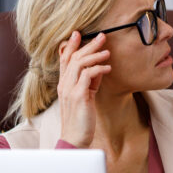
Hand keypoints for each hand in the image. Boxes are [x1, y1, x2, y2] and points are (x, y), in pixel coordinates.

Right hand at [57, 31, 110, 147]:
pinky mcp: (78, 96)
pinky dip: (98, 69)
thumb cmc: (81, 118)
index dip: (70, 45)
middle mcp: (64, 84)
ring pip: (79, 64)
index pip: (64, 59)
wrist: (75, 138)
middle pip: (73, 57)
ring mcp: (70, 90)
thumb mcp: (85, 95)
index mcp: (64, 83)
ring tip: (107, 52)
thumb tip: (100, 68)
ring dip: (95, 55)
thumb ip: (90, 81)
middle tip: (102, 36)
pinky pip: (87, 76)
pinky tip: (108, 68)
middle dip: (88, 45)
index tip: (78, 33)